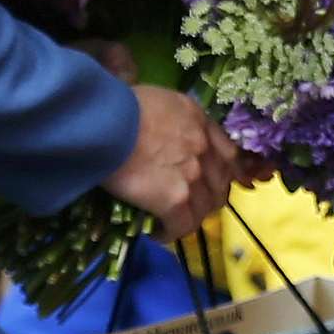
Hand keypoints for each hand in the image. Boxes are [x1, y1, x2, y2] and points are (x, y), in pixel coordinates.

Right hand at [104, 83, 241, 240]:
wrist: (105, 123)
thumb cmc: (119, 105)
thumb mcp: (159, 100)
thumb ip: (175, 118)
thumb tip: (168, 133)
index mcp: (200, 121)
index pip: (228, 154)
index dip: (221, 172)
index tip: (211, 182)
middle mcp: (204, 149)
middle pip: (221, 184)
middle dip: (209, 197)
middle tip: (189, 205)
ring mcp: (194, 175)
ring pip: (204, 208)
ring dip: (190, 217)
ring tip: (171, 222)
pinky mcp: (176, 199)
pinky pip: (183, 226)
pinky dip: (171, 233)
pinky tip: (157, 234)